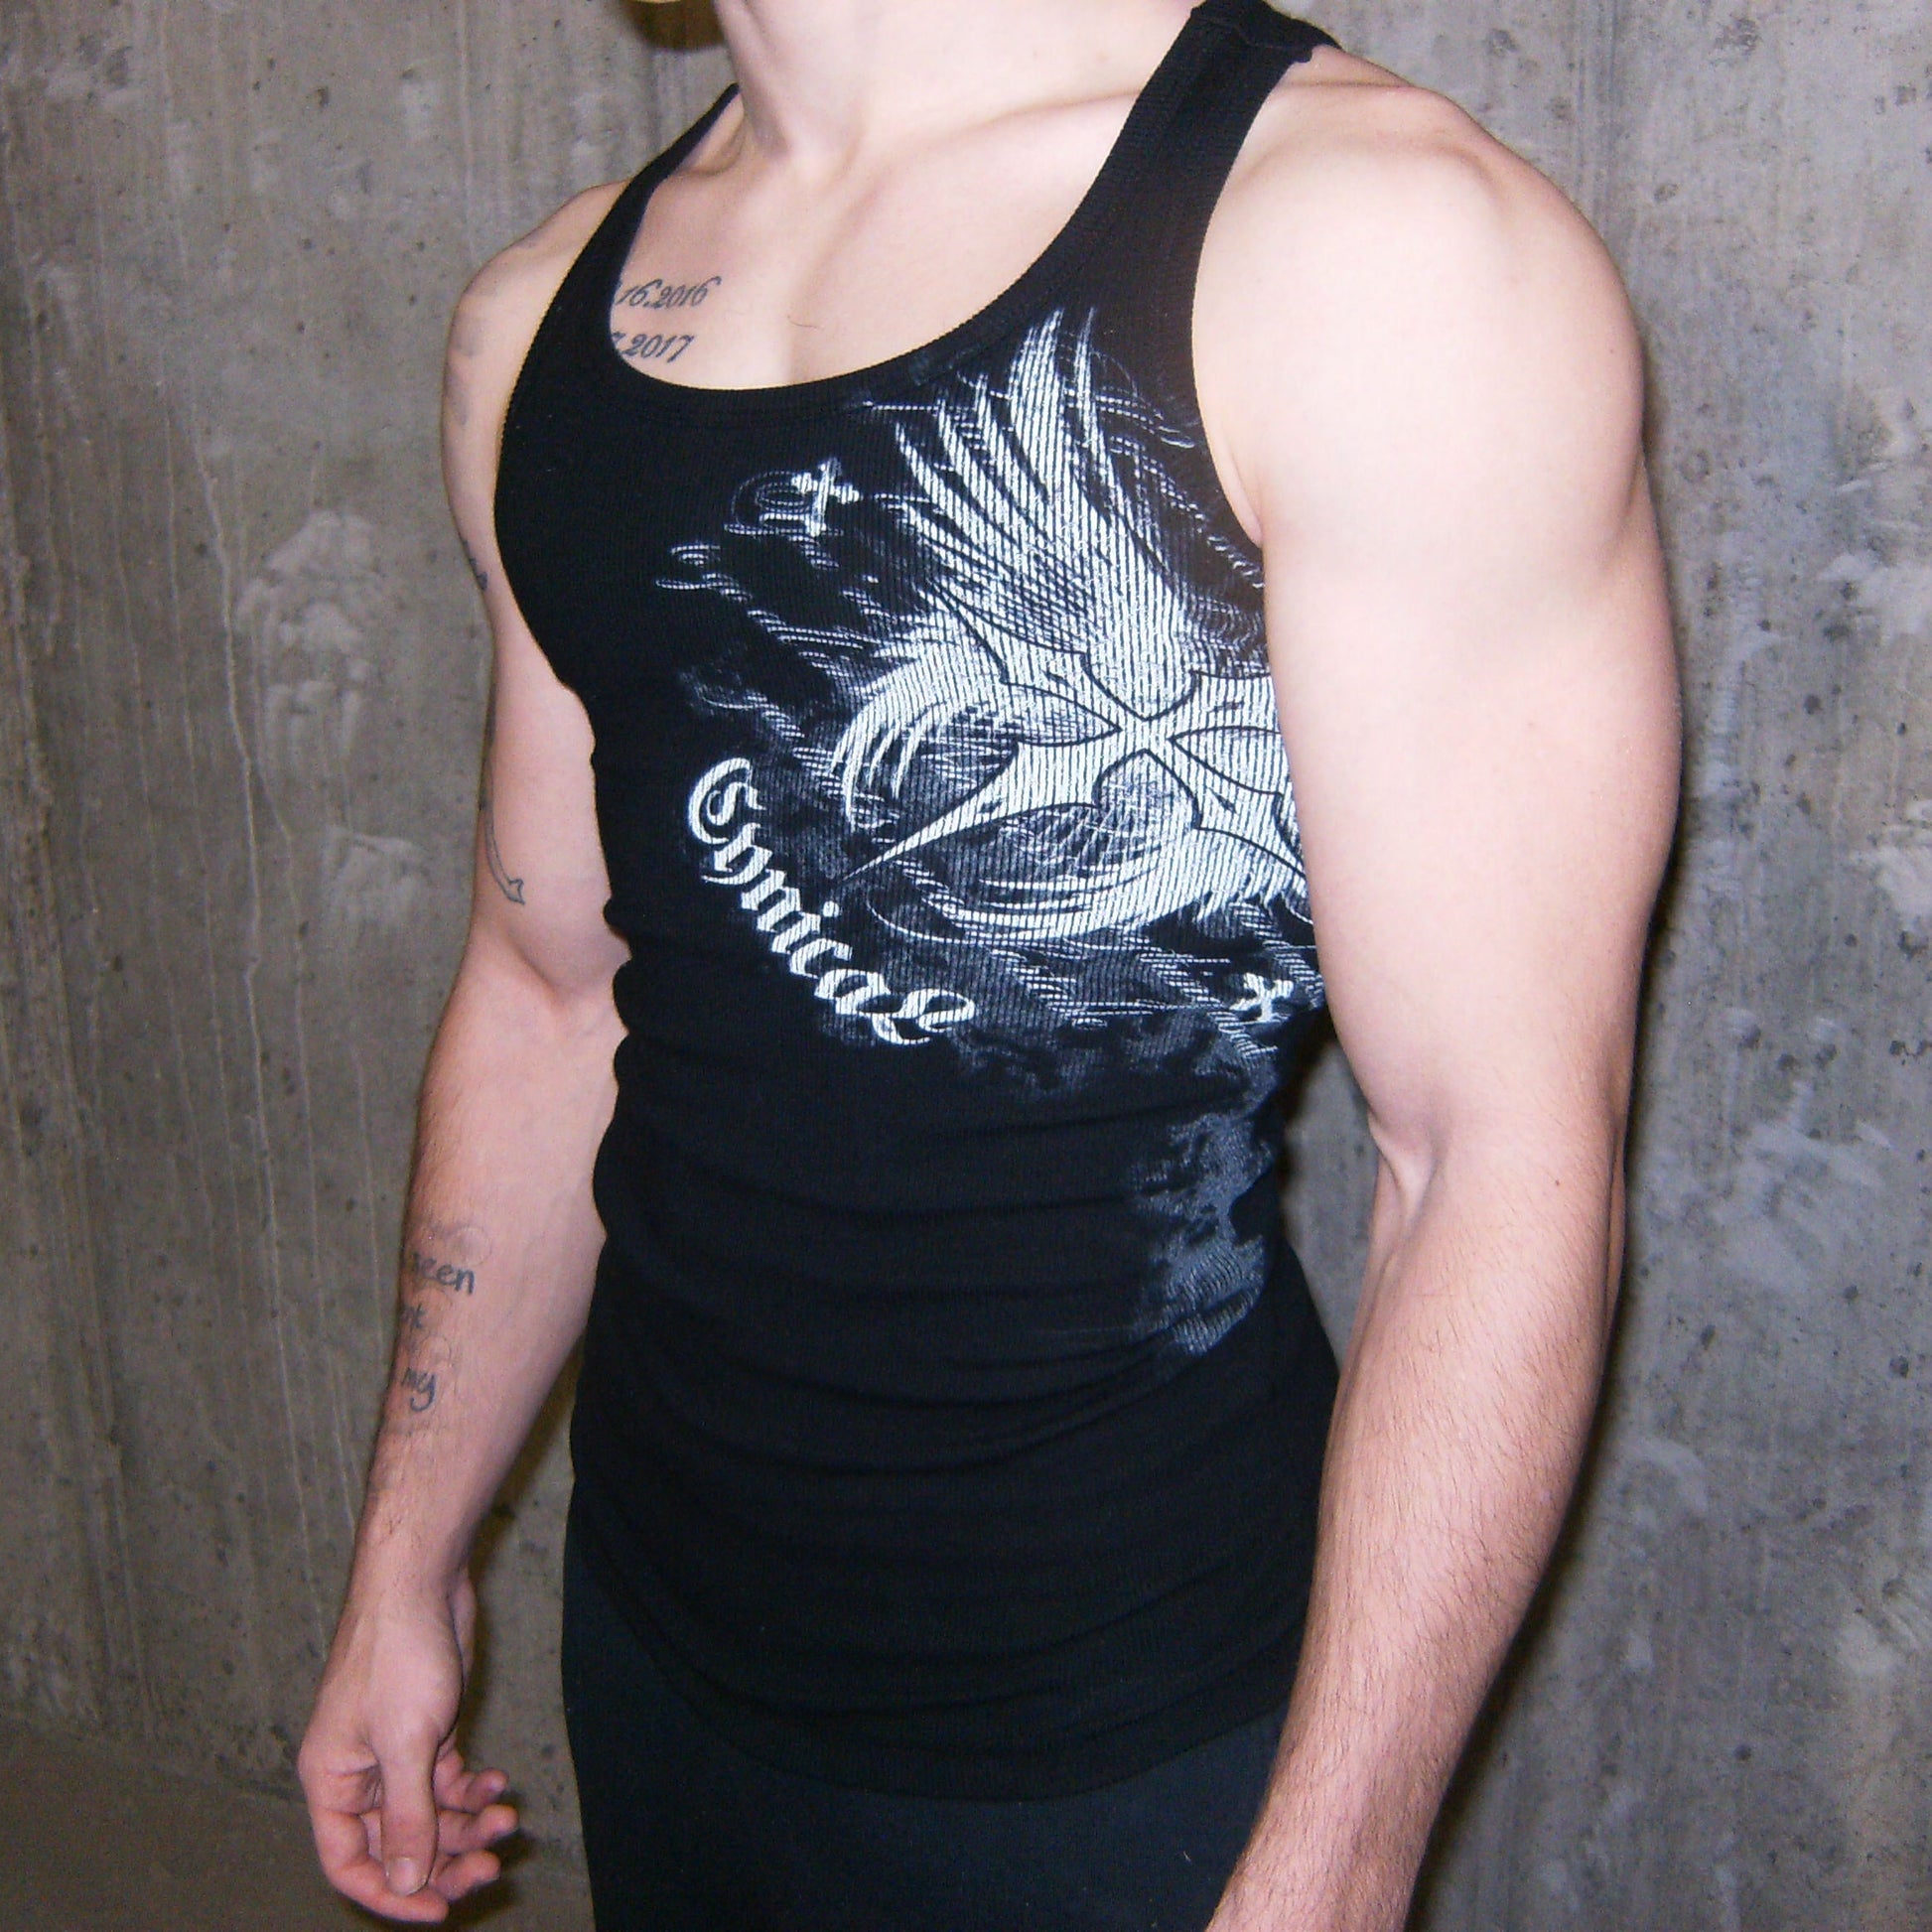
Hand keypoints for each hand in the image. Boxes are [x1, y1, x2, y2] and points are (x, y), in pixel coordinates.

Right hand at [298, 1569, 518, 1922]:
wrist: (421, 1583)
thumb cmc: (398, 1655)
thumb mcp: (406, 1743)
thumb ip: (406, 1815)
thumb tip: (405, 1882)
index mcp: (331, 1782)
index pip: (349, 1863)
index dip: (389, 1893)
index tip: (439, 1910)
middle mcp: (358, 1774)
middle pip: (396, 1843)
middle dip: (442, 1859)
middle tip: (491, 1868)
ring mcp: (394, 1752)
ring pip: (428, 1813)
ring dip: (466, 1823)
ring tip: (507, 1818)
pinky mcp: (427, 1730)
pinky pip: (447, 1781)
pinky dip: (472, 1788)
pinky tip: (498, 1784)